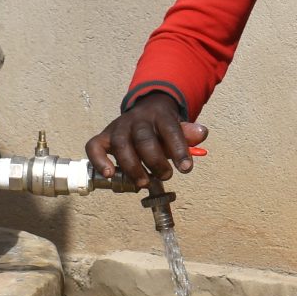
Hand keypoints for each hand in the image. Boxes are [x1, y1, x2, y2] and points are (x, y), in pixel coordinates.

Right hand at [86, 93, 207, 183]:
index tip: (186, 169)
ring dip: (132, 166)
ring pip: (121, 144)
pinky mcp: (103, 137)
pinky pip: (94, 146)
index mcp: (160, 116)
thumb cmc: (163, 129)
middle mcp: (137, 120)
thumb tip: (202, 133)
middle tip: (165, 176)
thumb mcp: (179, 128)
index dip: (178, 149)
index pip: (170, 129)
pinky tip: (110, 175)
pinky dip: (99, 161)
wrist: (144, 112)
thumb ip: (189, 133)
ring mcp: (118, 128)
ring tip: (142, 183)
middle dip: (155, 161)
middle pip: (144, 138)